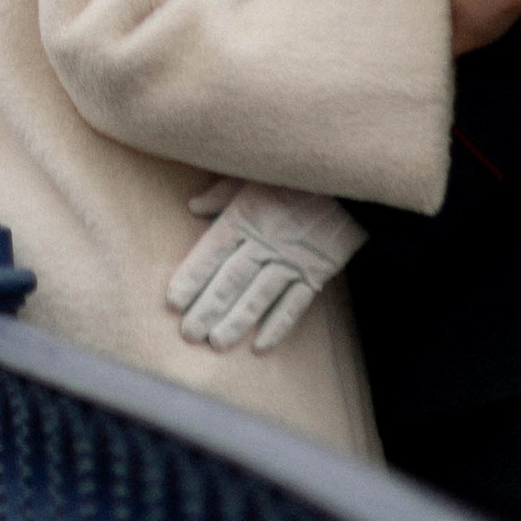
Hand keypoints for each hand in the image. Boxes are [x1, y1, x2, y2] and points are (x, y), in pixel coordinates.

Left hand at [165, 180, 364, 349]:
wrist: (347, 180)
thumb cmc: (293, 175)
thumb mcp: (253, 174)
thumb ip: (222, 193)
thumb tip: (193, 207)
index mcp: (245, 216)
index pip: (211, 252)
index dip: (192, 277)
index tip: (173, 301)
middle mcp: (265, 242)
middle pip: (231, 280)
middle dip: (208, 308)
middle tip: (189, 334)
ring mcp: (291, 260)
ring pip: (259, 296)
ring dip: (237, 322)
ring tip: (216, 343)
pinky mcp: (315, 272)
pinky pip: (294, 304)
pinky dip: (278, 326)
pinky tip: (260, 346)